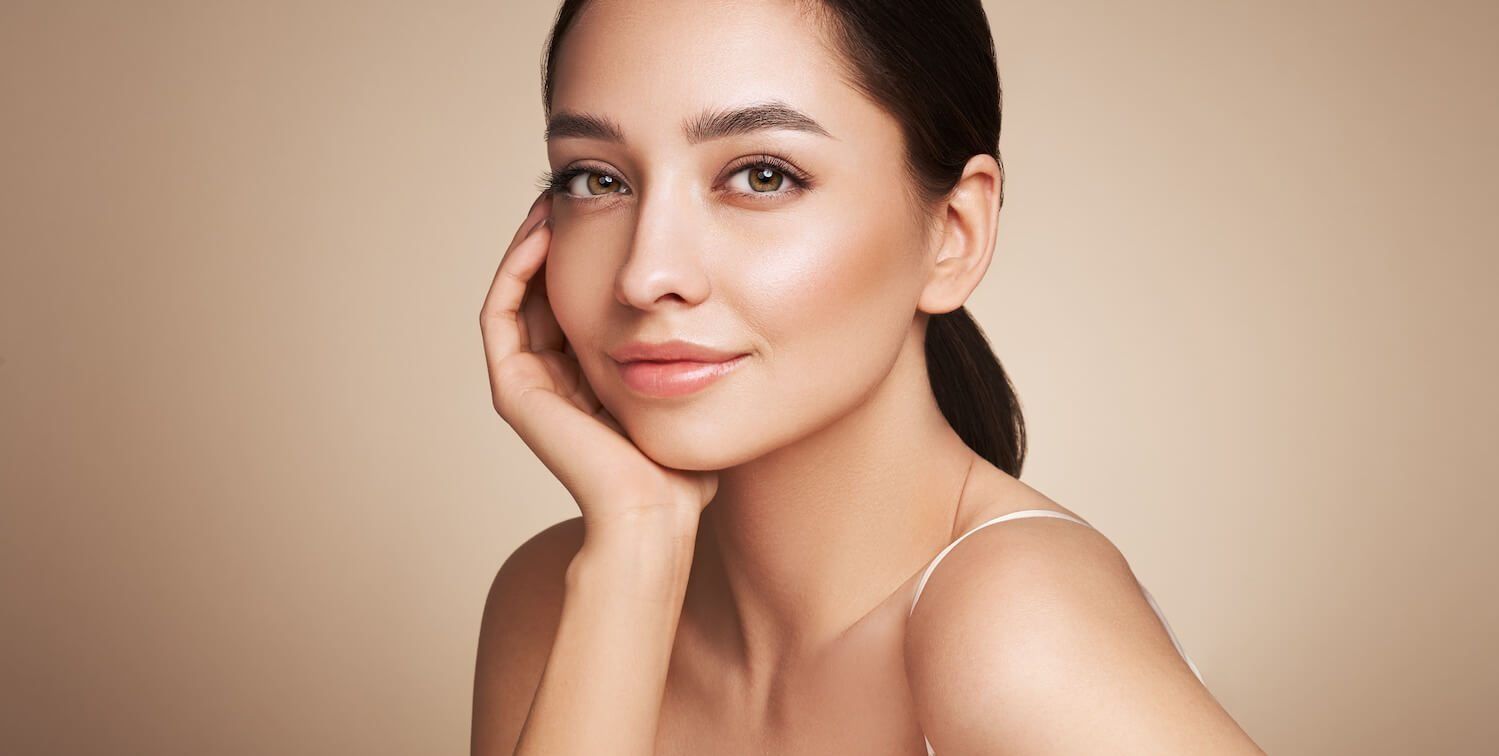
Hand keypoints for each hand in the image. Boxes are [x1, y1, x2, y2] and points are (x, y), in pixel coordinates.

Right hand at [480, 192, 718, 537]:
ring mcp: (529, 385)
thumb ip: (693, 351)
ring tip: (554, 197)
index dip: (589, 249)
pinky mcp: (514, 390)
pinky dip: (516, 269)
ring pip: (518, 293)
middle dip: (559, 236)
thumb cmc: (685, 466)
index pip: (579, 298)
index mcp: (588, 379)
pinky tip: (544, 231)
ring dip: (532, 242)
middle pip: (545, 289)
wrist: (659, 512)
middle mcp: (553, 379)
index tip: (614, 205)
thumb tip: (720, 305)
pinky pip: (501, 313)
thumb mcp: (692, 389)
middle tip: (576, 187)